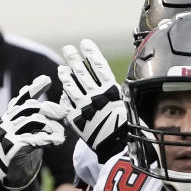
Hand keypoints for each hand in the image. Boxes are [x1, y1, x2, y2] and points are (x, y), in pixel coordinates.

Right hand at [0, 75, 67, 190]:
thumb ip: (40, 117)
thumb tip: (60, 104)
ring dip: (51, 127)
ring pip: (33, 122)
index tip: (48, 79)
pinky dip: (46, 139)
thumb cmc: (25, 149)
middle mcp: (7, 122)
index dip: (35, 87)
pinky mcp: (11, 149)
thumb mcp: (31, 131)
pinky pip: (30, 140)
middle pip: (30, 108)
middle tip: (64, 114)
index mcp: (11, 115)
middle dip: (50, 109)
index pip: (23, 97)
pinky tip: (57, 141)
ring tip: (62, 135)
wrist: (12, 175)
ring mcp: (7, 135)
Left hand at [57, 39, 125, 163]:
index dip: (91, 53)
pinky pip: (66, 104)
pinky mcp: (76, 118)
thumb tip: (114, 85)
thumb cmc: (127, 128)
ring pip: (71, 86)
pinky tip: (63, 91)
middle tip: (67, 48)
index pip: (99, 66)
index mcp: (111, 90)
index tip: (84, 43)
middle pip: (82, 72)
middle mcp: (96, 96)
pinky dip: (64, 96)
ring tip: (62, 68)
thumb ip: (117, 94)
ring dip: (66, 76)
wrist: (117, 148)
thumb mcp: (128, 106)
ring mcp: (84, 107)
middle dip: (74, 59)